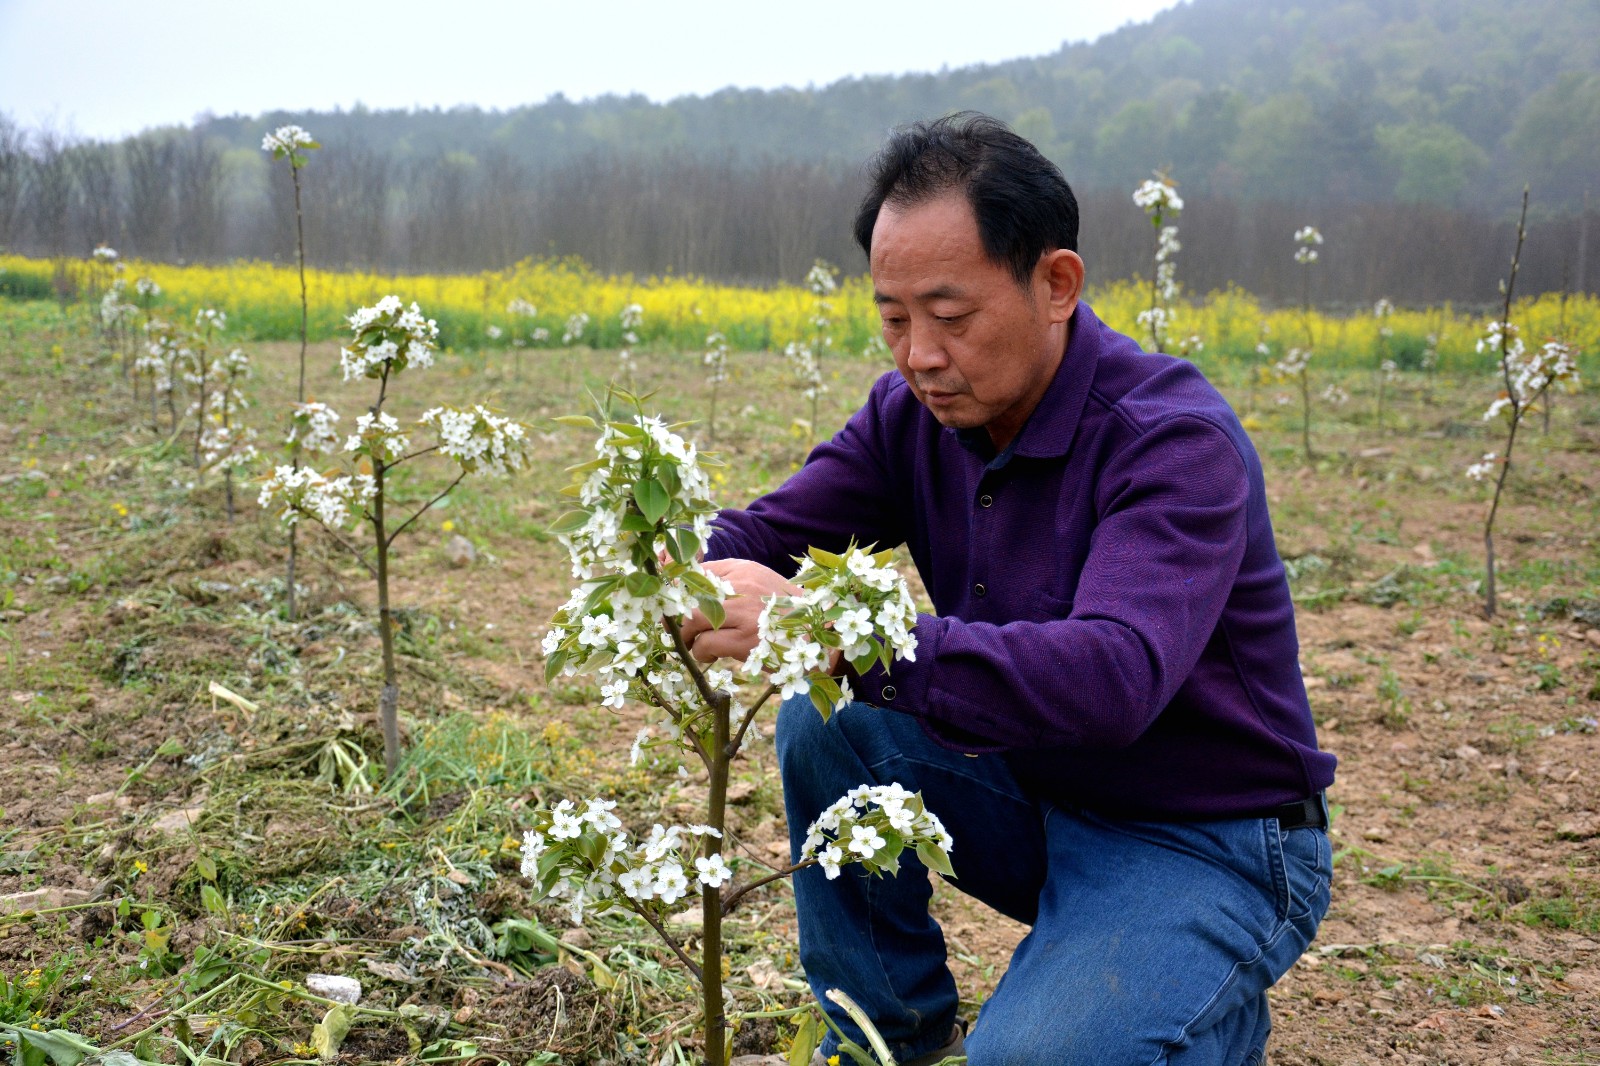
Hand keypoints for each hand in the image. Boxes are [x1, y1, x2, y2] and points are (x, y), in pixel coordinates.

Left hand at [677, 559, 800, 662]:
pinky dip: (701, 652)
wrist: (818, 635)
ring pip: (693, 620)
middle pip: (690, 597)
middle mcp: (743, 586)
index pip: (697, 573)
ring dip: (687, 635)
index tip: (676, 606)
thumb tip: (686, 592)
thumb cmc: (782, 612)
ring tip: (695, 642)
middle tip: (678, 629)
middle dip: (678, 616)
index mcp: (744, 569)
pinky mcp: (745, 641)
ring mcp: (744, 613)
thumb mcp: (759, 584)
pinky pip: (704, 644)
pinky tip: (712, 655)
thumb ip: (729, 582)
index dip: (680, 590)